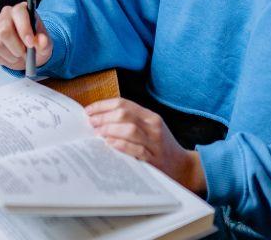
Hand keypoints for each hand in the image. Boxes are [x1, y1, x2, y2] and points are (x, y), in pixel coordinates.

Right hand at [0, 3, 51, 69]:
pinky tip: (10, 56)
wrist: (26, 52)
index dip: (24, 29)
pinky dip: (2, 58)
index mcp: (21, 10)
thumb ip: (44, 43)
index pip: (19, 12)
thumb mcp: (44, 44)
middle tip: (24, 53)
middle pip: (4, 30)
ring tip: (18, 55)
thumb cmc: (35, 44)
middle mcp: (5, 14)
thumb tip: (42, 41)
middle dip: (16, 46)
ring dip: (10, 55)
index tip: (30, 44)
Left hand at [86, 98, 207, 194]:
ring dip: (109, 130)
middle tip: (90, 123)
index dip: (103, 105)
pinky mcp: (153, 159)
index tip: (88, 110)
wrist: (182, 166)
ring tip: (97, 133)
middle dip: (103, 117)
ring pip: (129, 129)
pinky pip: (135, 149)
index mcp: (150, 116)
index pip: (123, 103)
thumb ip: (131, 122)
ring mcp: (154, 143)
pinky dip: (120, 145)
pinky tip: (109, 144)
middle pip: (124, 114)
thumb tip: (100, 119)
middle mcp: (153, 126)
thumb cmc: (160, 147)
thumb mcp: (150, 128)